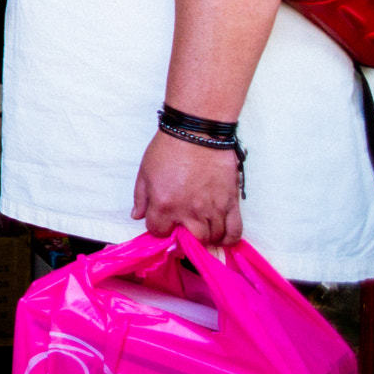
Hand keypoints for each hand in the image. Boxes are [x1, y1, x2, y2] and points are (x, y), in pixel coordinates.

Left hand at [131, 130, 242, 246]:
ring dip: (205, 238)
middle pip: (190, 241)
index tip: (162, 223)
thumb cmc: (169, 148)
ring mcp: (212, 209)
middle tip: (183, 229)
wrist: (198, 132)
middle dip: (185, 238)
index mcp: (164, 204)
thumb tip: (138, 216)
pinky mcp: (231, 203)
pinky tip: (221, 236)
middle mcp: (189, 211)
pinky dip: (229, 239)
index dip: (159, 229)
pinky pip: (235, 231)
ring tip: (200, 228)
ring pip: (212, 238)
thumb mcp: (145, 171)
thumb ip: (140, 197)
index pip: (159, 232)